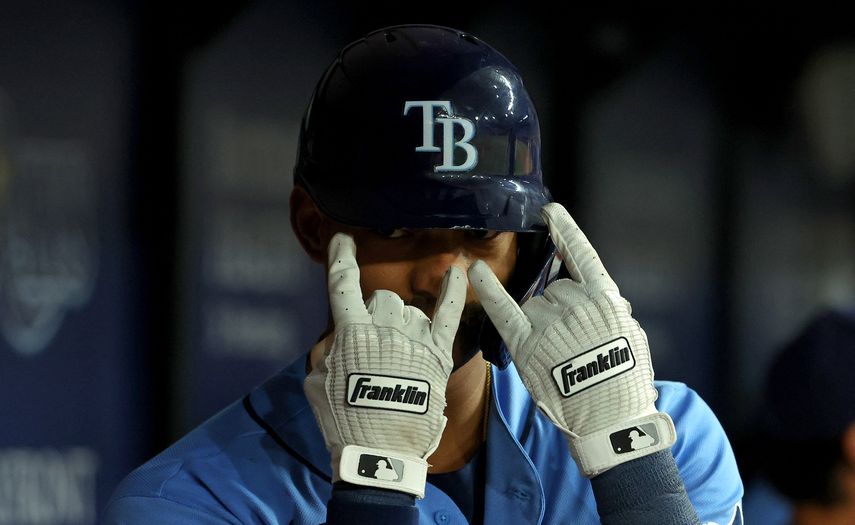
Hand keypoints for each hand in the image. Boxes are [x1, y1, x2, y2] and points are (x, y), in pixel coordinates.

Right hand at [304, 233, 466, 497]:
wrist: (380, 454)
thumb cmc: (343, 422)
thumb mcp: (317, 383)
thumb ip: (327, 352)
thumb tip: (339, 339)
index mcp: (350, 332)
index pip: (342, 285)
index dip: (341, 258)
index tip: (342, 238)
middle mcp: (384, 327)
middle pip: (382, 298)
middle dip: (376, 314)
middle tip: (375, 346)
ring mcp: (414, 338)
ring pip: (409, 309)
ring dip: (403, 323)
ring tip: (400, 354)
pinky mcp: (438, 354)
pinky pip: (448, 313)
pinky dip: (453, 291)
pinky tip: (459, 272)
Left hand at [469, 203, 674, 476]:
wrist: (609, 418)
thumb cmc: (625, 382)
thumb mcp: (630, 334)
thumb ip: (608, 309)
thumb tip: (594, 295)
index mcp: (604, 298)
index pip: (581, 254)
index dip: (565, 230)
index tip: (550, 211)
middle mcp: (573, 302)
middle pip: (555, 290)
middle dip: (561, 311)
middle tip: (575, 346)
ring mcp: (549, 321)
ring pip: (535, 305)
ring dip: (542, 324)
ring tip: (559, 358)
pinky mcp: (527, 344)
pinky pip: (503, 309)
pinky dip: (488, 289)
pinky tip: (475, 271)